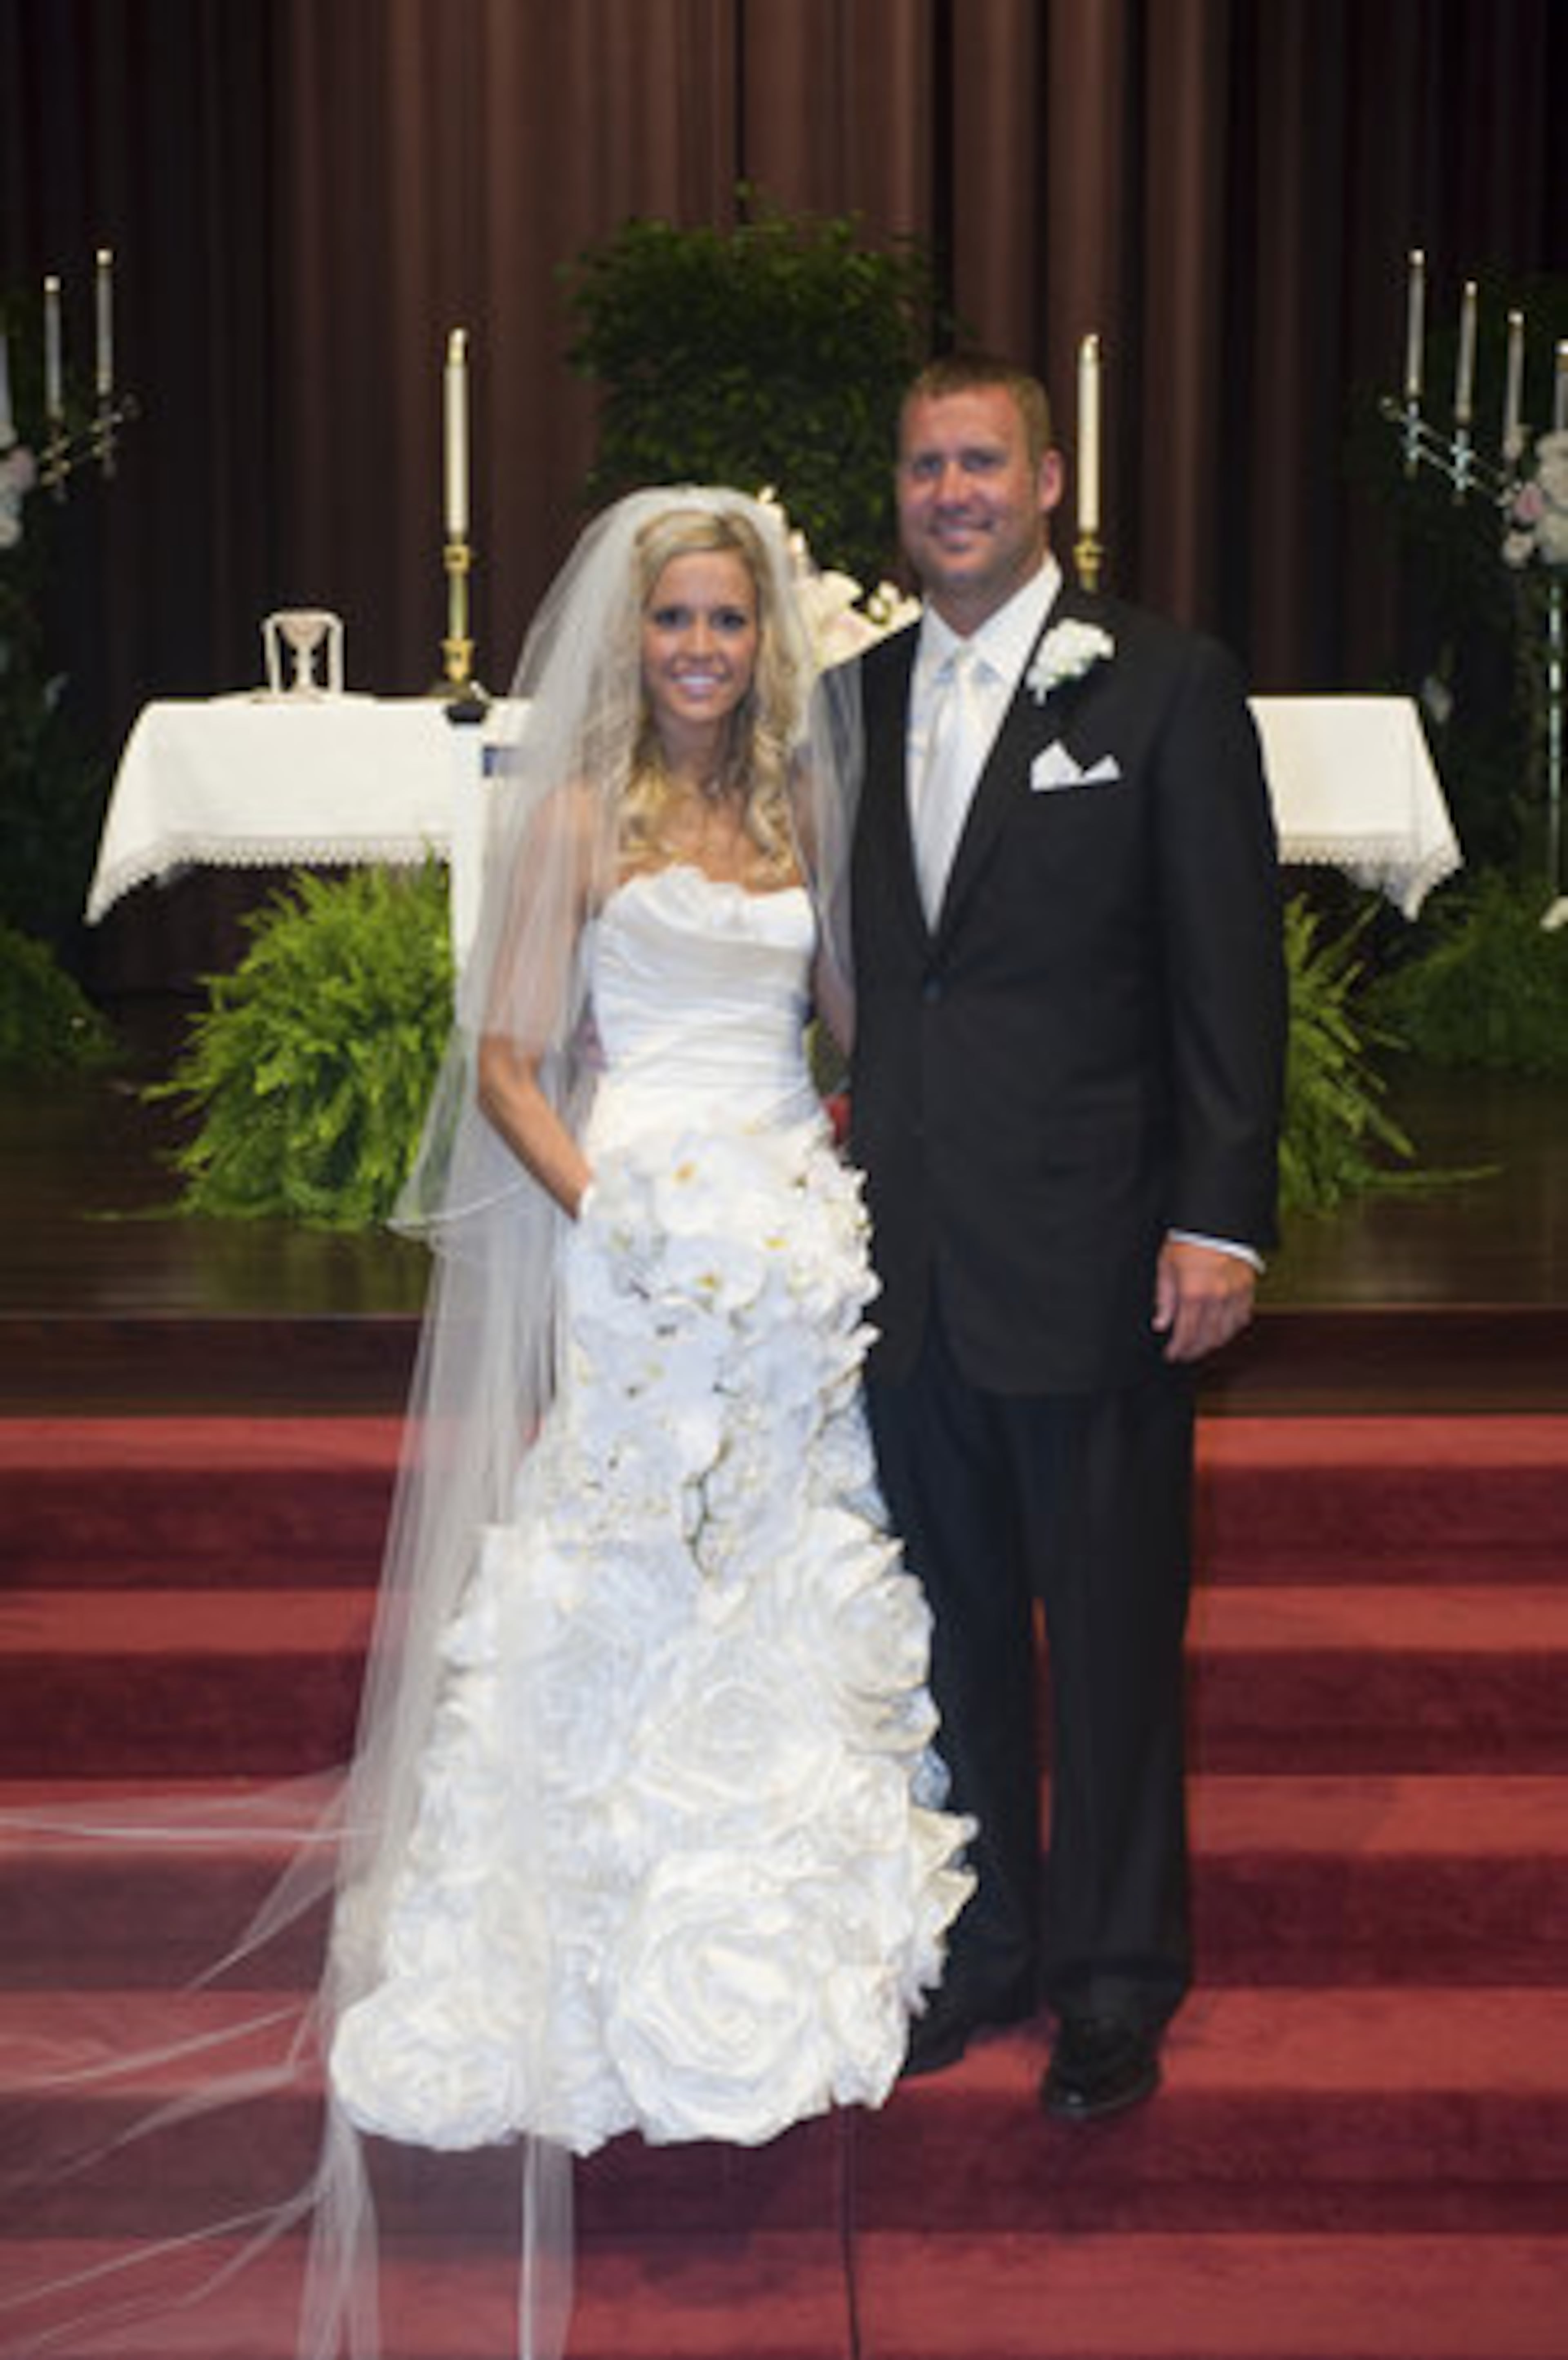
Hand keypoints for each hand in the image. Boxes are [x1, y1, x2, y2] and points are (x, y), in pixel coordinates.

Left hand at [1152, 1237, 1255, 1362]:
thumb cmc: (1187, 1239)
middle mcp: (1216, 1297)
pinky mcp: (1247, 1288)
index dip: (1178, 1348)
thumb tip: (1161, 1325)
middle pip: (1206, 1337)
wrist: (1214, 1219)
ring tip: (1201, 1346)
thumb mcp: (1166, 1266)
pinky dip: (1231, 1329)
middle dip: (1194, 1350)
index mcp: (1193, 1293)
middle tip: (1185, 1354)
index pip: (1186, 1333)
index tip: (1172, 1355)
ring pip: (1226, 1332)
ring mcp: (1235, 1294)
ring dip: (1213, 1343)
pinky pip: (1242, 1318)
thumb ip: (1164, 1299)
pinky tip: (1222, 1330)